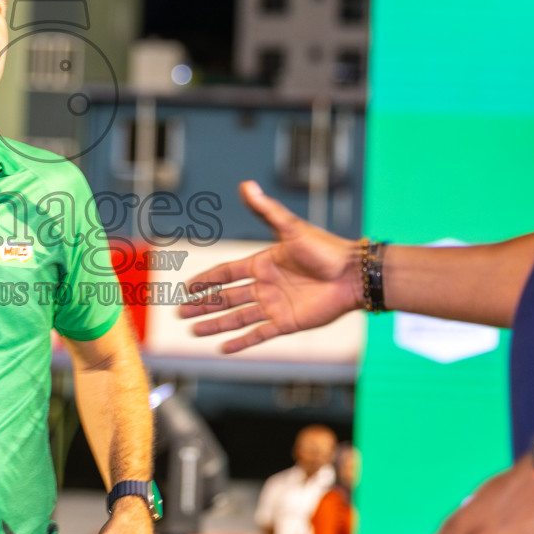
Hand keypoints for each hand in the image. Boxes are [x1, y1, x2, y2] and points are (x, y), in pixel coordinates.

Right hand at [178, 181, 362, 352]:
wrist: (352, 275)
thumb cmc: (325, 249)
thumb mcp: (291, 228)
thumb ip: (267, 210)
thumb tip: (247, 185)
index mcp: (262, 263)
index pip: (226, 273)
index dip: (205, 280)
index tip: (186, 287)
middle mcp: (265, 285)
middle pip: (226, 297)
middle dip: (203, 305)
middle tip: (180, 313)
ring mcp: (275, 305)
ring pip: (237, 317)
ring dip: (215, 324)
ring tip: (193, 331)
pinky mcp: (287, 323)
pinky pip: (259, 334)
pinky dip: (241, 342)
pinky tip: (223, 348)